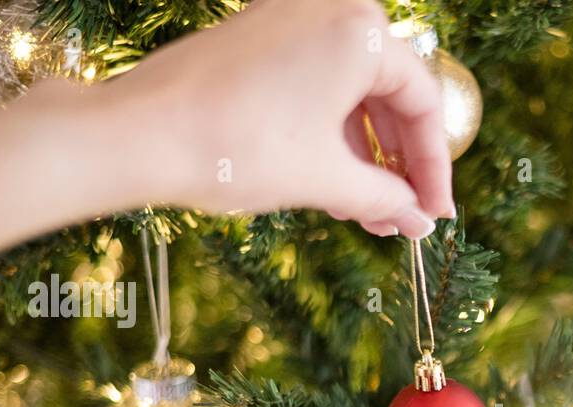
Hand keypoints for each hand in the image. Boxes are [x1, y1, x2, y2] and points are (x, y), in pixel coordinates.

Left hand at [114, 0, 452, 236]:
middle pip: (390, 94)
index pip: (423, 103)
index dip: (433, 168)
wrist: (137, 134)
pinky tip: (331, 184)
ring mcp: (291, 18)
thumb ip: (386, 199)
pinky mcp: (259, 36)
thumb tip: (420, 220)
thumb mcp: (326, 179)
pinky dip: (329, 133)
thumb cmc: (236, 147)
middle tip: (402, 217)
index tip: (435, 213)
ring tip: (364, 213)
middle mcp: (330, 11)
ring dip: (364, 156)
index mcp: (361, 33)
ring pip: (351, 93)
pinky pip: (315, 84)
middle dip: (397, 164)